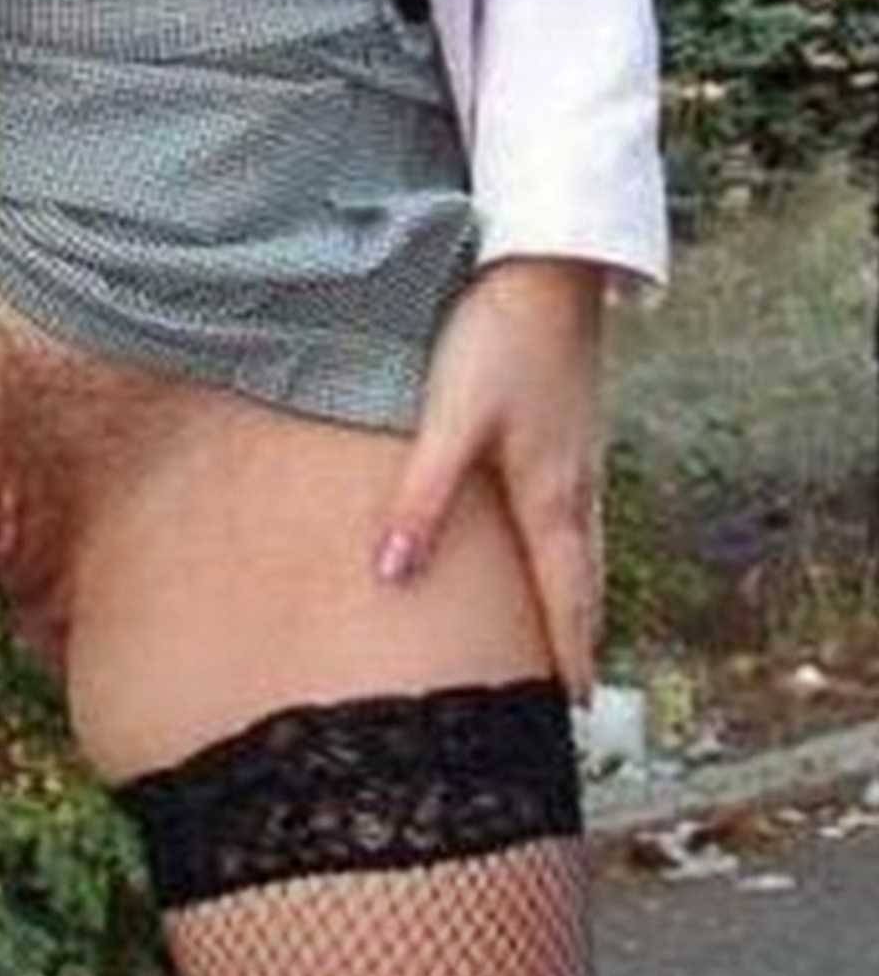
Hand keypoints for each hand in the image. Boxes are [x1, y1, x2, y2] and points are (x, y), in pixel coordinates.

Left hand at [371, 254, 607, 703]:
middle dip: (580, 635)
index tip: (575, 711)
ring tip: (571, 627)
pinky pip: (576, 504)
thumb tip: (392, 576)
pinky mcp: (569, 420)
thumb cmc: (497, 341)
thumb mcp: (451, 423)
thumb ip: (421, 499)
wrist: (548, 264)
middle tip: (578, 689)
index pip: (565, 599)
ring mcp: (578, 451)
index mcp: (550, 497)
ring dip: (577, 589)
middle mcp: (576, 484)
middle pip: (583, 579)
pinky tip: (555, 530)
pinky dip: (571, 541)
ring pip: (582, 541)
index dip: (569, 655)